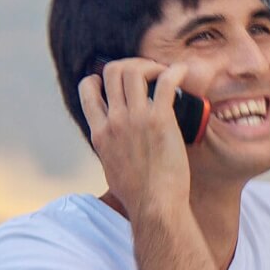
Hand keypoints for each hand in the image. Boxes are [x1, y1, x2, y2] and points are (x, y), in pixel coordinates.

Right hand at [78, 58, 192, 217]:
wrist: (154, 205)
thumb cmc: (138, 194)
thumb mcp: (111, 167)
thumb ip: (110, 148)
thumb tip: (116, 143)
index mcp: (100, 132)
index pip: (88, 89)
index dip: (100, 77)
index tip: (118, 81)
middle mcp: (114, 121)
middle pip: (113, 71)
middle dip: (130, 65)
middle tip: (148, 74)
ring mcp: (135, 119)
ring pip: (134, 70)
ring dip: (150, 66)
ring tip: (164, 74)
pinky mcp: (159, 120)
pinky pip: (166, 82)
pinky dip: (175, 71)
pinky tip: (182, 72)